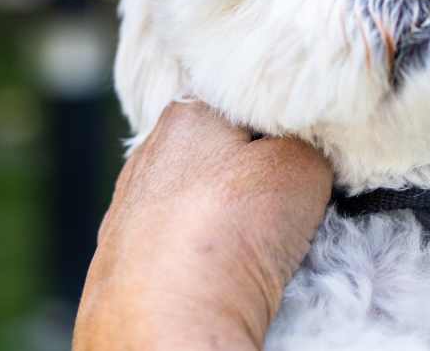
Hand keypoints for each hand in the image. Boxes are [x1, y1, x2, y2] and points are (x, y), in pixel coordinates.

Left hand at [74, 101, 332, 350]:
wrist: (167, 325)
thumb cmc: (227, 235)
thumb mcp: (300, 166)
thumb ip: (306, 145)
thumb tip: (304, 155)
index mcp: (185, 113)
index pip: (247, 103)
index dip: (283, 129)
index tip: (306, 157)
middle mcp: (147, 155)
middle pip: (222, 154)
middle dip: (253, 174)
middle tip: (285, 204)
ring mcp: (129, 211)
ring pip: (199, 202)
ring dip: (226, 218)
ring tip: (255, 247)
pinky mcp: (123, 263)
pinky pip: (179, 246)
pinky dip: (202, 255)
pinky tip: (218, 274)